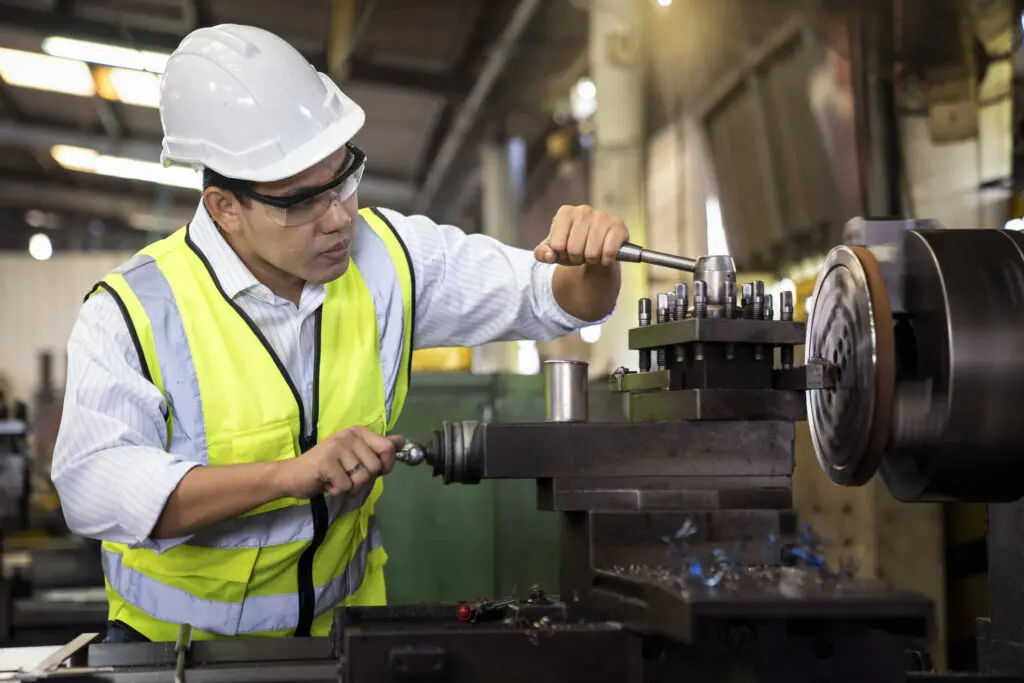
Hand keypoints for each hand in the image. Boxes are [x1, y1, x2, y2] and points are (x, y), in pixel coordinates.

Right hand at [277, 427, 405, 498]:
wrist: (293, 475)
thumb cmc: (327, 467)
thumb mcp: (354, 454)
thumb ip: (377, 448)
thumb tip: (402, 441)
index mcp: (358, 432)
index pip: (388, 448)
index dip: (385, 465)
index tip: (371, 469)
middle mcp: (349, 435)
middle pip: (376, 467)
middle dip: (364, 479)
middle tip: (347, 475)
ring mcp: (337, 447)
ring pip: (362, 478)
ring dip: (351, 486)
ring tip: (337, 479)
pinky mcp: (326, 462)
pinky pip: (347, 486)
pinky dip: (338, 491)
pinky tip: (327, 483)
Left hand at [534, 205, 629, 266]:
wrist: (597, 246)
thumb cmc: (571, 245)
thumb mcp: (553, 250)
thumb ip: (542, 254)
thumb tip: (548, 255)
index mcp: (565, 213)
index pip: (557, 246)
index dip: (561, 255)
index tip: (566, 251)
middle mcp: (583, 210)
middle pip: (574, 250)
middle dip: (576, 259)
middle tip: (581, 254)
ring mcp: (602, 216)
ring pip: (592, 253)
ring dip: (591, 261)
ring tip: (592, 254)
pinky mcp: (618, 225)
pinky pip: (609, 252)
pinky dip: (606, 260)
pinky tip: (605, 257)